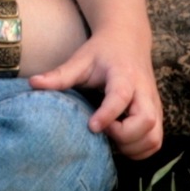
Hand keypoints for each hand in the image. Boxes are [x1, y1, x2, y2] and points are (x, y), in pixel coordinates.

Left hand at [30, 30, 163, 158]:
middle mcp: (143, 91)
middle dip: (124, 135)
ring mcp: (153, 104)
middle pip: (146, 121)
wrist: (128, 39)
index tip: (92, 127)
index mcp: (123, 74)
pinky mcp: (157, 114)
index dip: (108, 114)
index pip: (120, 96)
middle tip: (101, 130)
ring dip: (133, 147)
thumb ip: (59, 74)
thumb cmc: (102, 52)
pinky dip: (140, 150)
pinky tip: (121, 144)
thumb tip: (32, 84)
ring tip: (111, 140)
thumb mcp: (80, 59)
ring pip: (154, 136)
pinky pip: (155, 141)